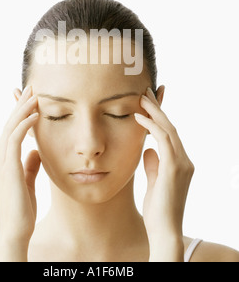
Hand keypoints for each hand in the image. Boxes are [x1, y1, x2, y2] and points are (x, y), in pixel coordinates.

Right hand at [0, 85, 40, 260]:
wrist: (15, 231)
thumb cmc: (22, 209)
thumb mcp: (27, 181)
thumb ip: (30, 165)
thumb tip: (36, 150)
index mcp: (3, 161)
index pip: (10, 131)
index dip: (19, 114)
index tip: (31, 99)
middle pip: (8, 125)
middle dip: (20, 105)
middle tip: (32, 88)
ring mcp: (1, 163)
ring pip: (10, 128)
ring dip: (23, 110)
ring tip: (36, 95)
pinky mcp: (7, 169)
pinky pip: (14, 140)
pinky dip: (24, 125)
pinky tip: (35, 115)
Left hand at [135, 87, 194, 260]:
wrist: (164, 231)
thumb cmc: (158, 209)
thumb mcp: (154, 181)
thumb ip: (154, 164)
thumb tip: (148, 149)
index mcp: (180, 162)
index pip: (170, 133)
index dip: (160, 115)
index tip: (150, 100)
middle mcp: (184, 160)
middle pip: (171, 126)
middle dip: (158, 107)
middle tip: (145, 91)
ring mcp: (182, 163)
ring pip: (169, 129)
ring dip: (154, 112)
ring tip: (140, 98)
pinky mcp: (175, 167)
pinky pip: (163, 139)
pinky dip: (151, 126)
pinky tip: (139, 117)